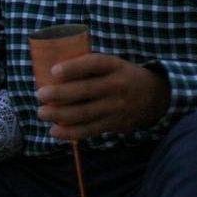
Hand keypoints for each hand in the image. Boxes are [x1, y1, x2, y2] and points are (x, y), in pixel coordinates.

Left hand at [35, 54, 168, 141]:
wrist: (156, 97)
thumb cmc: (122, 76)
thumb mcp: (113, 64)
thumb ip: (89, 66)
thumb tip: (51, 71)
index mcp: (115, 66)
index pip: (94, 64)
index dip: (73, 67)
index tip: (53, 71)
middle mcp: (117, 86)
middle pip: (85, 91)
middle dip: (59, 94)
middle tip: (40, 94)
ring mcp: (116, 107)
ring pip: (85, 113)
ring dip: (60, 115)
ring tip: (42, 113)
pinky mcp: (115, 124)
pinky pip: (90, 130)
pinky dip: (70, 133)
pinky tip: (54, 131)